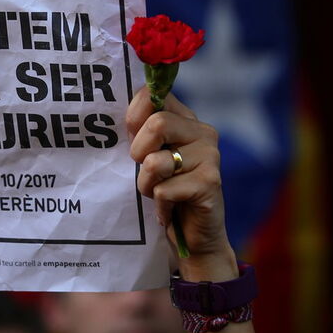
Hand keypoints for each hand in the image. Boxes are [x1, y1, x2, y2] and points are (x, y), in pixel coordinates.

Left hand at [127, 87, 236, 280]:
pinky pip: (163, 190)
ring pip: (155, 162)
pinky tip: (171, 210)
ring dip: (146, 185)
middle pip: (156, 124)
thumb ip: (141, 131)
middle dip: (138, 154)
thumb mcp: (149, 156)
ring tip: (160, 193)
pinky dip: (159, 205)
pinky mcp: (210, 182)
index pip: (153, 95)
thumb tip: (122, 109)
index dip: (134, 116)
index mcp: (186, 119)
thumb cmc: (165, 191)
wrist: (194, 237)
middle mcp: (203, 132)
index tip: (133, 138)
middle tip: (147, 172)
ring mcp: (210, 156)